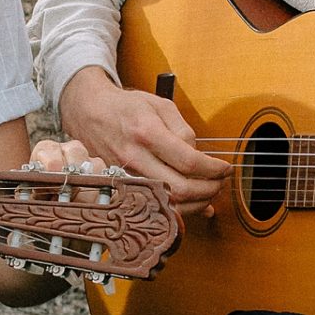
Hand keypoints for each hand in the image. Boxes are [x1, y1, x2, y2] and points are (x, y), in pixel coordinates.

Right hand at [56, 67, 222, 211]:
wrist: (88, 112)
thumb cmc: (126, 107)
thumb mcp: (159, 105)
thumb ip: (183, 130)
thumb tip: (198, 156)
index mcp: (146, 132)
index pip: (188, 161)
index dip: (213, 169)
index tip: (225, 168)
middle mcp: (134, 157)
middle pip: (179, 189)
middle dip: (208, 190)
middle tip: (220, 183)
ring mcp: (125, 175)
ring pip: (166, 203)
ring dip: (195, 203)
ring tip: (209, 192)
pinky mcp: (121, 186)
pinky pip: (153, 205)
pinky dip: (178, 209)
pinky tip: (193, 205)